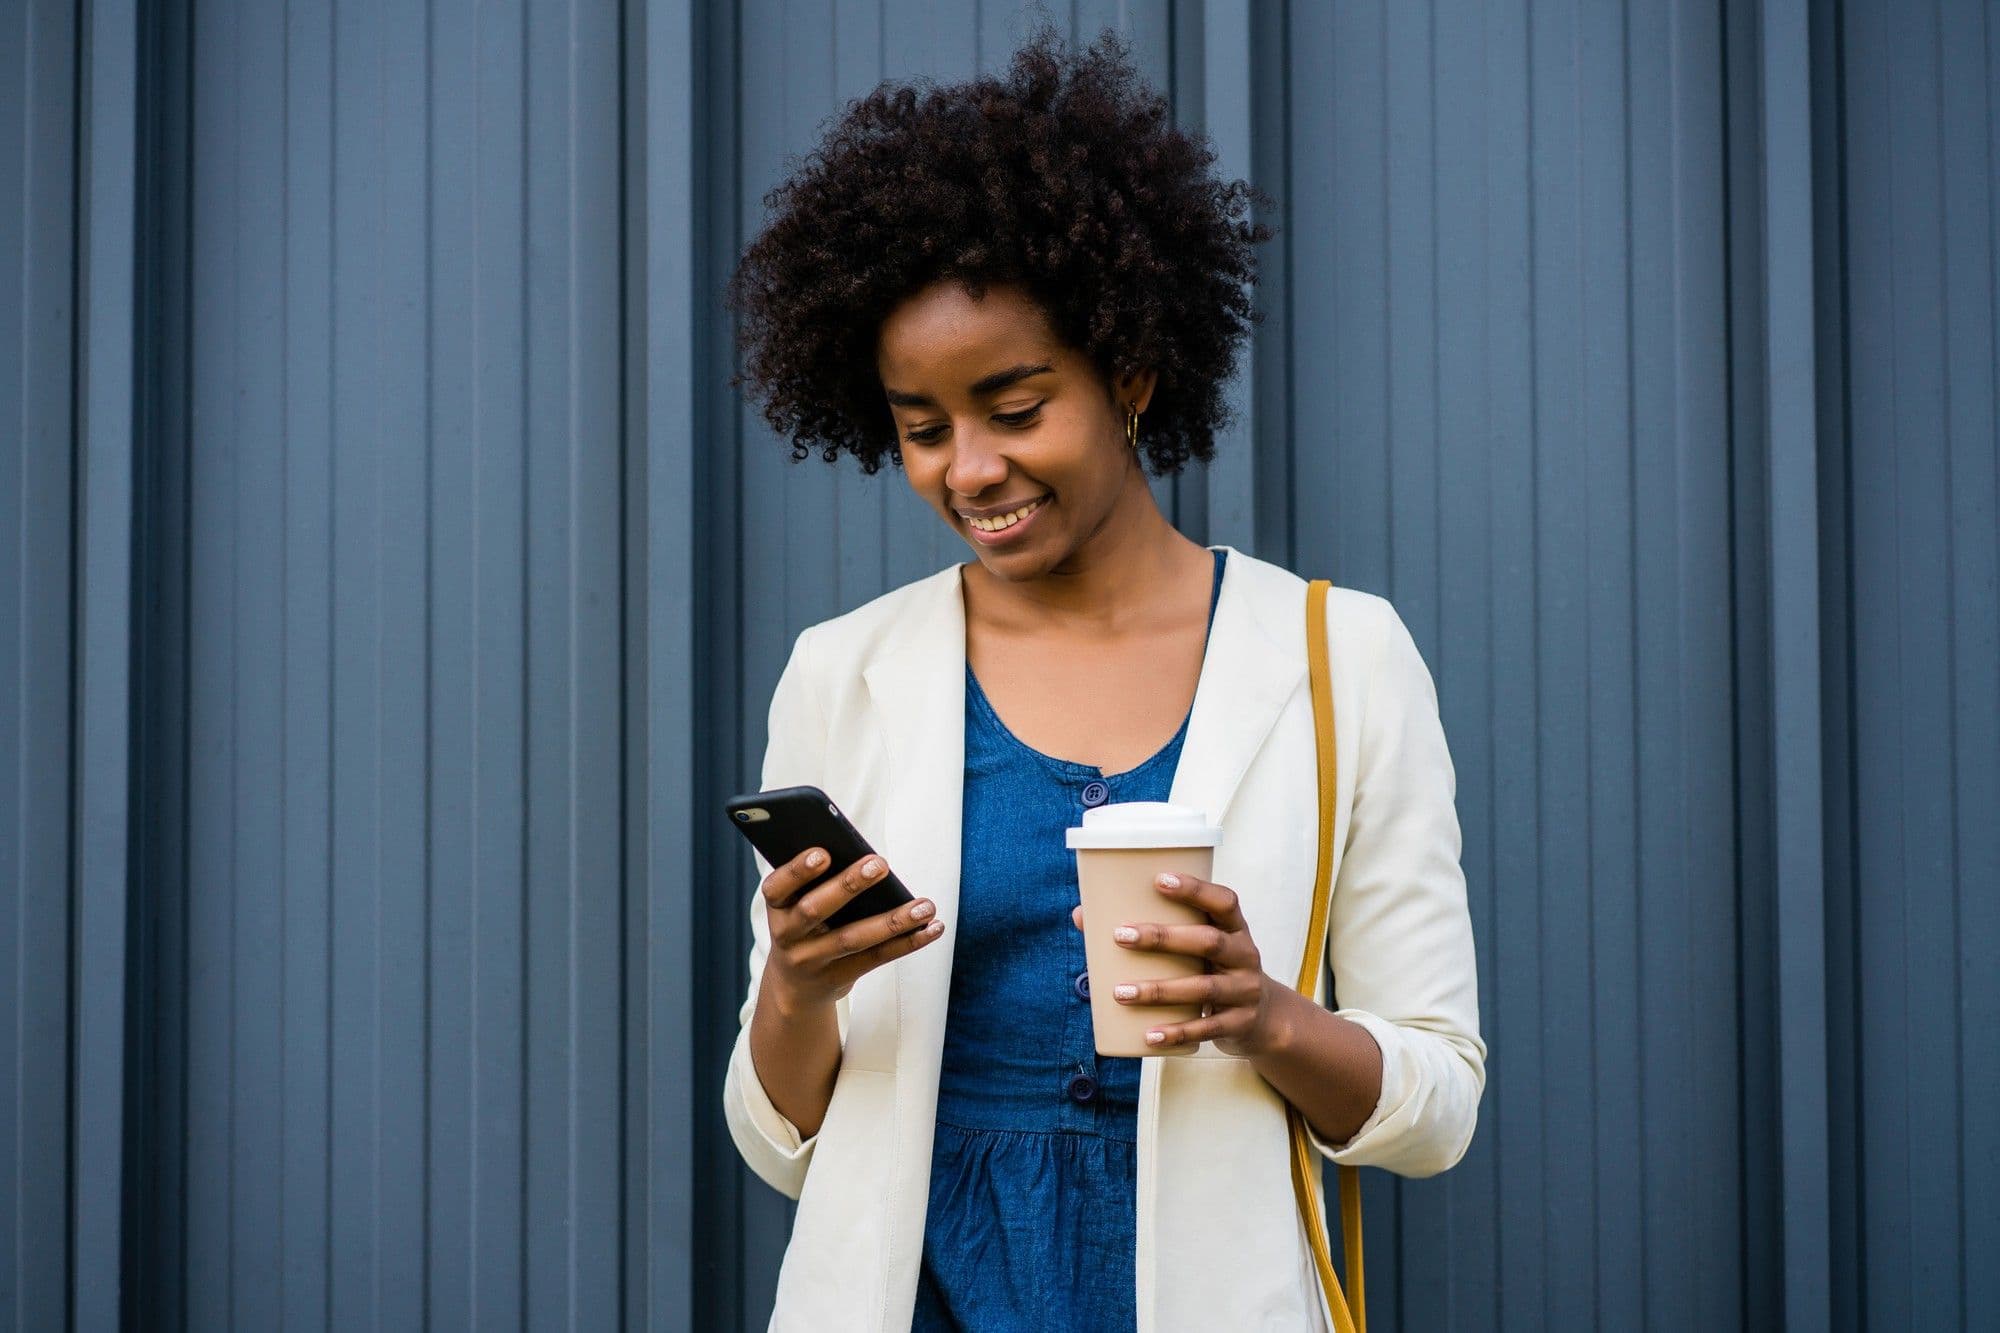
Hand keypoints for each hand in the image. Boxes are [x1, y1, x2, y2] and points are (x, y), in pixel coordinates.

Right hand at [760, 847, 942, 1010]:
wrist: (794, 987)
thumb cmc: (804, 925)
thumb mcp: (796, 905)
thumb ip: (818, 881)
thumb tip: (864, 857)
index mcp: (777, 908)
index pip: (777, 887)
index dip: (798, 870)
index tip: (823, 852)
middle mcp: (788, 935)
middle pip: (815, 910)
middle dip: (848, 886)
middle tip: (880, 864)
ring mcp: (813, 960)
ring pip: (853, 938)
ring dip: (893, 921)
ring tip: (925, 905)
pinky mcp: (840, 977)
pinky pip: (877, 958)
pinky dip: (908, 942)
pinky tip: (932, 927)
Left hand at [1070, 872, 1281, 1056]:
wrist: (1264, 1018)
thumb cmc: (1212, 968)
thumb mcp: (1197, 946)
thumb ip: (1153, 929)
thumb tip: (1081, 916)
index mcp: (1235, 928)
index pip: (1224, 901)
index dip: (1195, 888)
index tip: (1158, 879)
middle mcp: (1245, 955)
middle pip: (1208, 942)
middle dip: (1163, 938)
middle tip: (1120, 936)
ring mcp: (1245, 991)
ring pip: (1203, 988)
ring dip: (1159, 990)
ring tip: (1119, 992)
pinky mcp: (1239, 1024)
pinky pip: (1206, 1028)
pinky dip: (1176, 1032)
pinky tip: (1148, 1034)